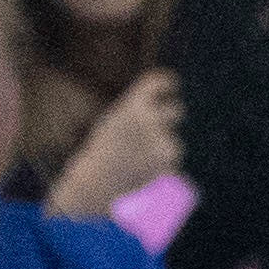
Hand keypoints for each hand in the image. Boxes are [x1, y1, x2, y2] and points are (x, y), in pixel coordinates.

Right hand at [49, 69, 183, 216]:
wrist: (93, 187)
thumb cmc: (97, 154)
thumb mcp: (112, 124)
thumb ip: (136, 113)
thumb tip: (157, 105)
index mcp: (133, 105)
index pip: (160, 81)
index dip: (167, 82)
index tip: (171, 84)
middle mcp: (152, 120)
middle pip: (176, 110)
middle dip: (169, 117)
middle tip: (154, 127)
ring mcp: (164, 143)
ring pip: (173, 141)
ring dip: (162, 148)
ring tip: (136, 160)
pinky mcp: (171, 164)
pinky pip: (171, 162)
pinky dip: (161, 167)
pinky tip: (142, 173)